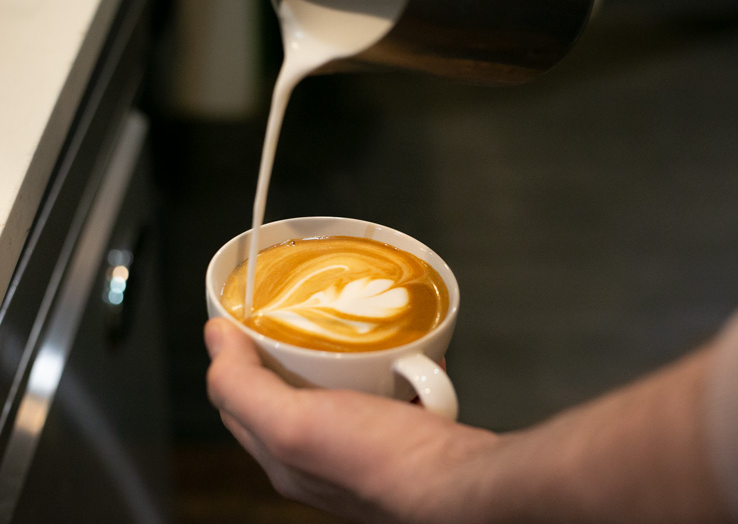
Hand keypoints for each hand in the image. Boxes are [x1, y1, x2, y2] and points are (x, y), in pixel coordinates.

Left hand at [204, 318, 498, 523]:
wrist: (463, 487)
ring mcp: (363, 445)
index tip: (241, 316)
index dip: (232, 357)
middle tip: (298, 312)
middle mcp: (319, 455)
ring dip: (342, 358)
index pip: (237, 400)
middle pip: (290, 390)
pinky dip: (391, 368)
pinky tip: (402, 350)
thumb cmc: (382, 463)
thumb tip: (213, 339)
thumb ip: (241, 385)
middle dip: (288, 352)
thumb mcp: (293, 423)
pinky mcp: (403, 434)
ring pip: (340, 388)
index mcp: (283, 456)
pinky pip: (388, 391)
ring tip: (347, 326)